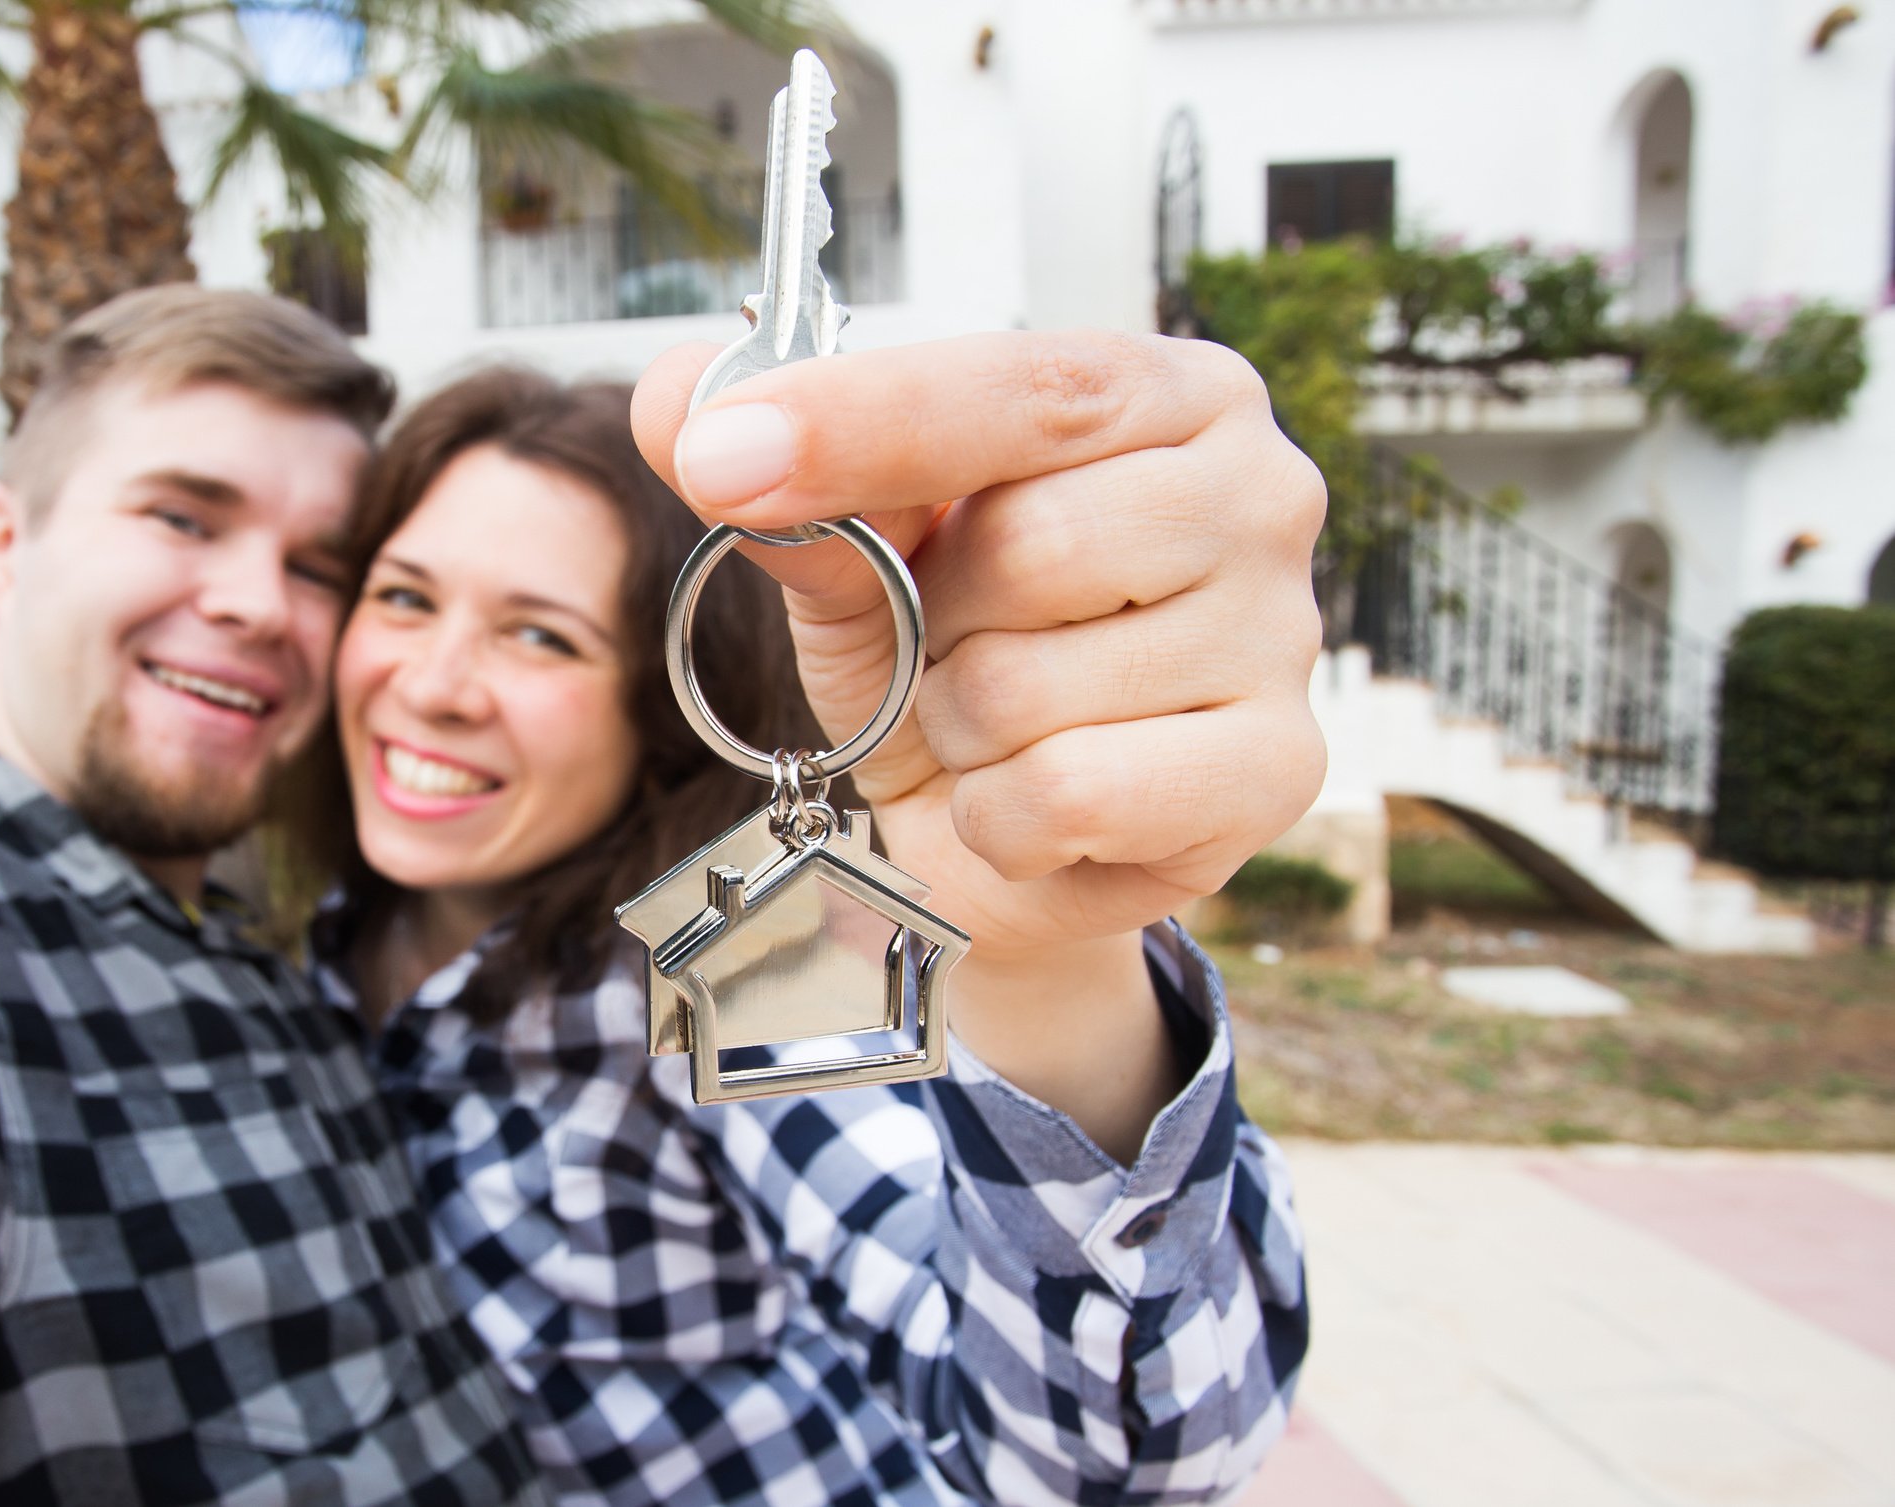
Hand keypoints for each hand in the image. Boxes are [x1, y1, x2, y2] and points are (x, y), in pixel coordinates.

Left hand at [632, 331, 1325, 1148]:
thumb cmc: (944, 656)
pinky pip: (1067, 793)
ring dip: (956, 730)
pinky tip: (1025, 807)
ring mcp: (1283, 636)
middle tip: (942, 647)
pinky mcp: (1277, 771)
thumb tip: (681, 404)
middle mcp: (1257, 493)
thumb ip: (779, 475)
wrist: (1001, 834)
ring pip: (1029, 686)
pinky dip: (1001, 818)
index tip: (719, 457)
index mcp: (1165, 393)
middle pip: (1028, 544)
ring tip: (988, 726)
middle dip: (930, 622)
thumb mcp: (850, 554)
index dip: (860, 421)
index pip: (1021, 385)